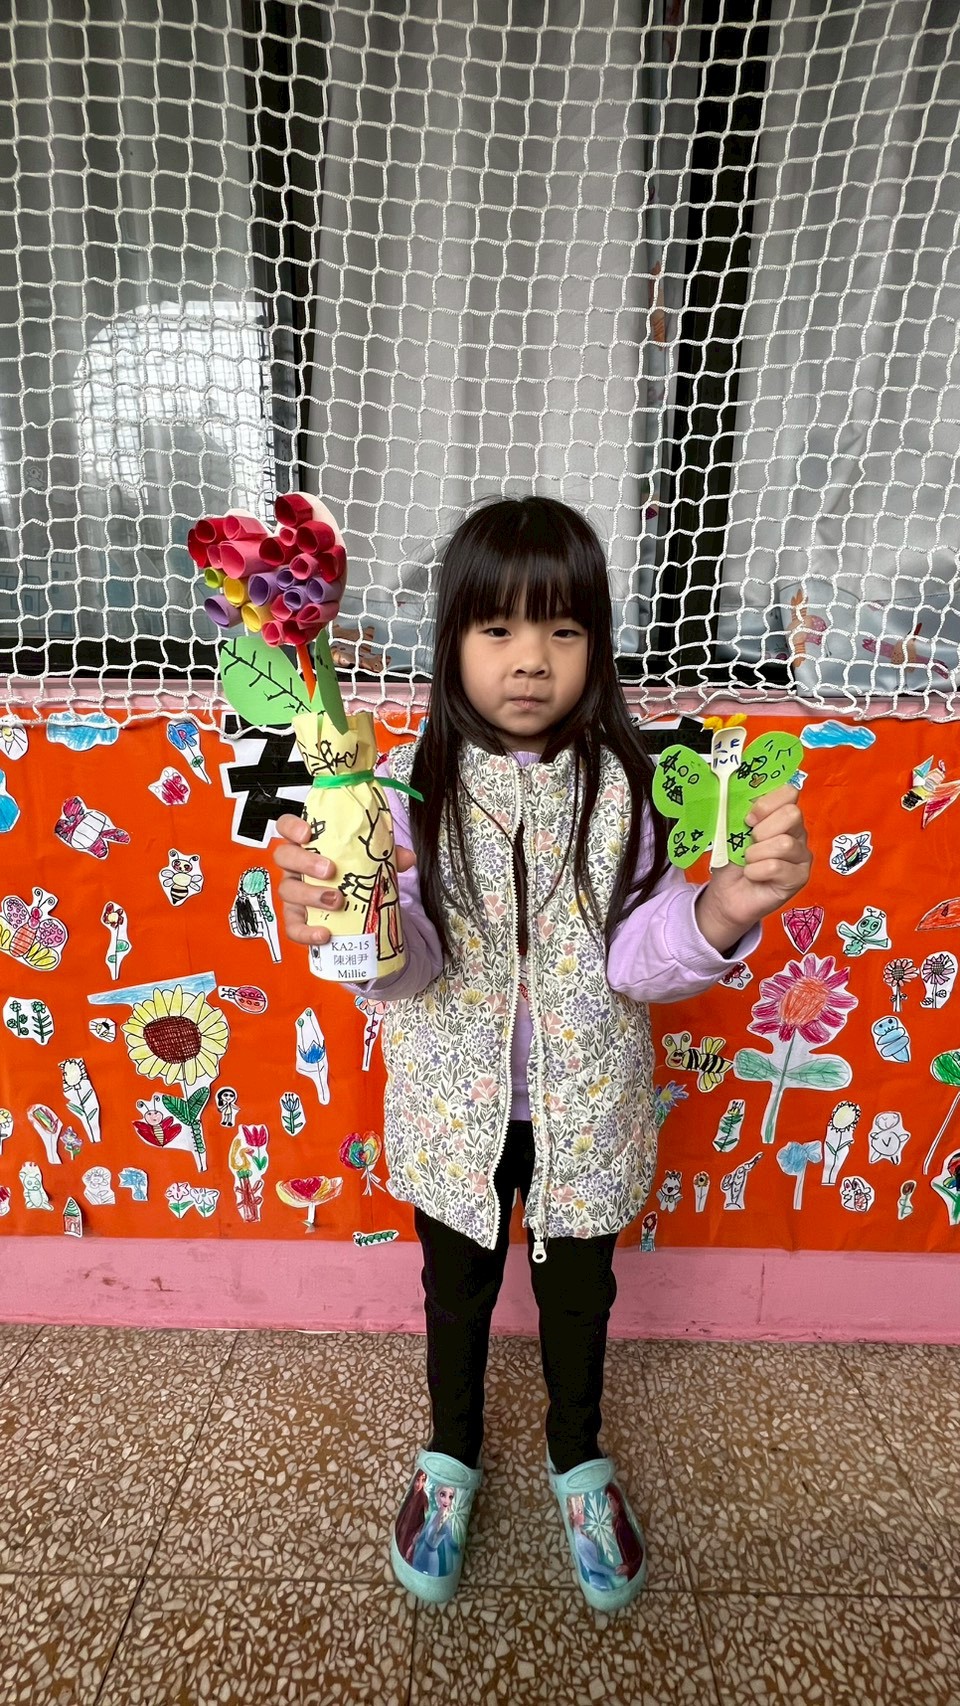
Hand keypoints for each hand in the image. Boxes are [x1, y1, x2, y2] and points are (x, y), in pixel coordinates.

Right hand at [272, 813, 415, 947]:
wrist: (354, 905)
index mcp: (308, 844)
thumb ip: (386, 854)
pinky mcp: (297, 918)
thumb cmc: (352, 873)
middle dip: (305, 862)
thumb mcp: (368, 859)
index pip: (286, 826)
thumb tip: (406, 857)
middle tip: (330, 870)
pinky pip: (293, 926)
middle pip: (284, 856)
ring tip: (337, 900)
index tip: (308, 833)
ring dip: (311, 895)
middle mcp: (295, 866)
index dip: (292, 827)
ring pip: (287, 890)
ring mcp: (293, 891)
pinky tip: (324, 933)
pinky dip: (306, 932)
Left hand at [695, 785, 812, 950]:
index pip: (789, 792)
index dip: (766, 803)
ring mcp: (802, 855)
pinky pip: (777, 867)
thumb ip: (738, 811)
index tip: (748, 819)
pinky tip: (752, 875)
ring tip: (749, 862)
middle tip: (749, 842)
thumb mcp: (731, 830)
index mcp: (781, 814)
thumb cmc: (732, 860)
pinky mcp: (800, 877)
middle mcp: (797, 832)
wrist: (727, 894)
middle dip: (762, 829)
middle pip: (792, 814)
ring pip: (785, 844)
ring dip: (756, 853)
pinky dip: (756, 871)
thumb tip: (734, 792)